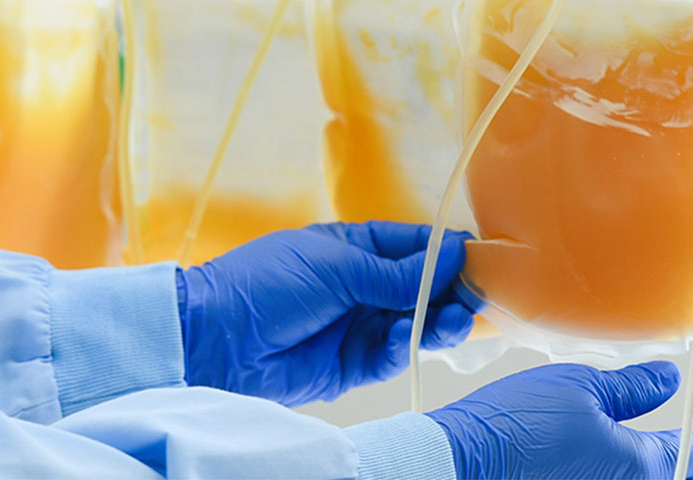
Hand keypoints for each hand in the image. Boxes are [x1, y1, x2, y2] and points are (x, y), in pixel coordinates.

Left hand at [177, 221, 473, 405]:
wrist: (216, 339)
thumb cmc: (268, 282)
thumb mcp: (335, 266)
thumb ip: (395, 272)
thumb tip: (454, 254)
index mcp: (353, 249)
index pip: (411, 247)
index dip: (443, 251)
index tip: (476, 256)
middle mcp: (360, 286)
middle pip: (420, 288)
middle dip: (448, 290)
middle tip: (475, 295)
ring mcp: (357, 325)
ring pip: (413, 323)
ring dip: (437, 320)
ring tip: (456, 318)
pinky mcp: (352, 364)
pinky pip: (391, 354)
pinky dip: (406, 346)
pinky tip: (408, 335)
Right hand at [427, 362, 692, 478]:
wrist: (464, 459)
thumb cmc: (517, 423)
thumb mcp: (580, 387)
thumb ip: (632, 387)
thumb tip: (666, 380)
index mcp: (640, 466)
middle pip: (678, 478)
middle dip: (689, 458)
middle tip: (688, 434)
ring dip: (656, 468)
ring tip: (650, 445)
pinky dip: (621, 473)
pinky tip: (606, 457)